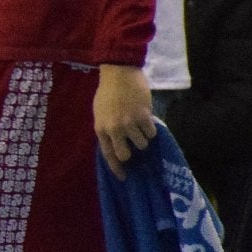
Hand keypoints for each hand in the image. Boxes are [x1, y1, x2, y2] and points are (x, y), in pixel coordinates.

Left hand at [94, 63, 154, 178]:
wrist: (119, 74)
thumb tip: (115, 144)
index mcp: (100, 129)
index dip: (116, 168)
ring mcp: (129, 124)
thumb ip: (107, 129)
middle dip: (132, 152)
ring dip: (143, 137)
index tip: (123, 178)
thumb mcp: (100, 113)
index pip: (107, 155)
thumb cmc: (108, 92)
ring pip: (142, 144)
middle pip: (125, 155)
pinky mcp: (143, 117)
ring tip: (140, 125)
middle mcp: (114, 129)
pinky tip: (146, 119)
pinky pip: (151, 133)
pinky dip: (151, 129)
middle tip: (134, 144)